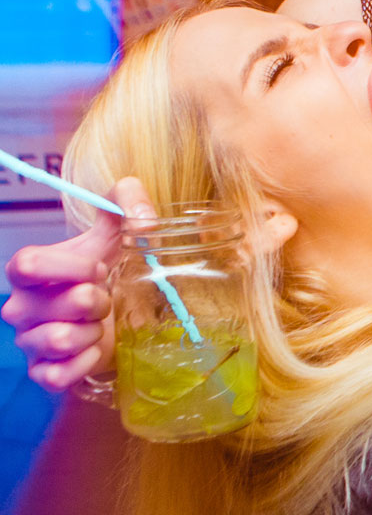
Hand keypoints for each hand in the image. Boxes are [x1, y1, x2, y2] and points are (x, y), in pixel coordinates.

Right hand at [2, 178, 153, 392]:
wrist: (114, 321)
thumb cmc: (108, 275)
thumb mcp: (116, 234)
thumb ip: (126, 203)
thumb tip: (145, 219)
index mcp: (28, 271)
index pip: (28, 263)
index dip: (73, 267)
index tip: (98, 268)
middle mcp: (20, 307)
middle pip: (65, 302)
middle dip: (98, 301)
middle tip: (105, 300)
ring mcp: (28, 341)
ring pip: (61, 340)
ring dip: (92, 333)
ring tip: (99, 325)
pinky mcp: (41, 373)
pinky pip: (60, 374)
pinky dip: (86, 362)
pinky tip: (94, 350)